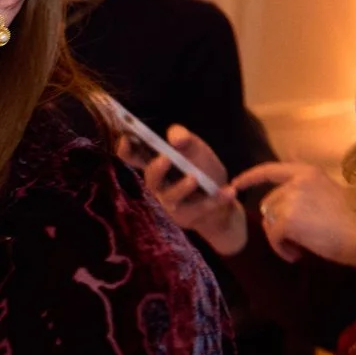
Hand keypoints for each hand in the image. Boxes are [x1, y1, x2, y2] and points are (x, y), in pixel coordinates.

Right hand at [132, 127, 246, 253]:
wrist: (222, 201)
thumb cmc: (203, 172)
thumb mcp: (198, 151)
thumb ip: (187, 140)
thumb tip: (175, 137)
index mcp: (156, 165)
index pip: (133, 158)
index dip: (126, 149)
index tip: (128, 137)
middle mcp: (159, 185)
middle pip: (150, 179)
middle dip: (156, 169)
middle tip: (166, 158)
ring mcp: (171, 203)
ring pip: (171, 196)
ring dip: (182, 187)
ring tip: (195, 178)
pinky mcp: (187, 216)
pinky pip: (201, 207)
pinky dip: (216, 199)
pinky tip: (229, 191)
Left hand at [231, 162, 355, 276]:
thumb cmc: (354, 219)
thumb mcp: (329, 191)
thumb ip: (305, 184)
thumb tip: (288, 161)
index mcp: (307, 172)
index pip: (270, 170)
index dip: (250, 177)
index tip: (234, 184)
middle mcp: (297, 182)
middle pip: (268, 204)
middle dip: (277, 223)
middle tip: (299, 238)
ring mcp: (291, 199)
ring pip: (269, 222)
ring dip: (280, 238)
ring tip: (301, 247)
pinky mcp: (287, 220)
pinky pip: (273, 237)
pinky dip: (282, 249)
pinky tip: (297, 254)